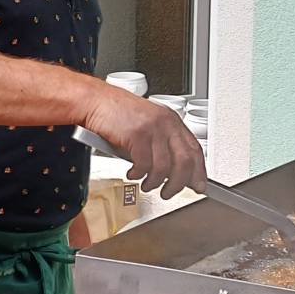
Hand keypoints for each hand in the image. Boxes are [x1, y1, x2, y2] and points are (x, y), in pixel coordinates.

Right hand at [82, 85, 206, 199]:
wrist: (95, 101)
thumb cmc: (118, 113)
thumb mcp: (148, 125)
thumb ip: (163, 144)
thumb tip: (174, 172)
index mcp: (172, 120)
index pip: (195, 150)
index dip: (199, 171)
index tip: (198, 185)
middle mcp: (166, 123)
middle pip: (184, 161)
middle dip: (178, 183)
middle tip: (169, 192)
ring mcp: (152, 128)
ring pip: (164, 167)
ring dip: (155, 182)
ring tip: (147, 185)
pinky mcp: (137, 135)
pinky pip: (144, 164)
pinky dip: (139, 175)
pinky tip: (133, 174)